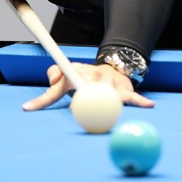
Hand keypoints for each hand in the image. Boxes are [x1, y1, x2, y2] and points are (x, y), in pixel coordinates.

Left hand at [22, 63, 154, 110]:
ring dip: (112, 104)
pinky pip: (133, 97)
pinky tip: (148, 106)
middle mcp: (93, 76)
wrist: (113, 66)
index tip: (33, 105)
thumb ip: (54, 78)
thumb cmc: (86, 75)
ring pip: (110, 94)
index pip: (59, 85)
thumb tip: (47, 84)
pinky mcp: (125, 89)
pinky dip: (140, 101)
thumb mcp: (69, 72)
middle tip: (77, 111)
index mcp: (76, 74)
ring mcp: (110, 83)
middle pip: (86, 87)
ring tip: (113, 115)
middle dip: (82, 99)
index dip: (47, 94)